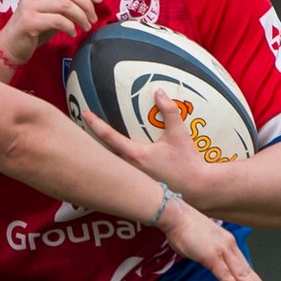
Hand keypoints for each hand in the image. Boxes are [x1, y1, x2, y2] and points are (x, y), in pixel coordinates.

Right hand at [0, 0, 102, 64]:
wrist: (11, 44)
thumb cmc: (36, 26)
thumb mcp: (52, 9)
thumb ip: (67, 1)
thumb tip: (92, 1)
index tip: (99, 0)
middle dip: (87, 5)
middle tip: (93, 19)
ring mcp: (30, 4)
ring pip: (66, 5)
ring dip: (81, 17)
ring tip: (86, 27)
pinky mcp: (29, 20)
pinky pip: (58, 20)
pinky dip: (70, 27)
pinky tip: (72, 33)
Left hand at [82, 89, 227, 202]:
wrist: (197, 189)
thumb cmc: (187, 163)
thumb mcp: (180, 134)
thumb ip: (169, 111)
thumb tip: (159, 92)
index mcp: (136, 155)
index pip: (109, 136)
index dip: (95, 123)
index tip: (84, 113)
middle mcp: (130, 168)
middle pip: (103, 152)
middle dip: (92, 140)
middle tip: (83, 128)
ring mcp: (133, 178)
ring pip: (111, 163)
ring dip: (101, 152)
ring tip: (93, 142)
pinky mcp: (139, 185)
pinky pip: (120, 172)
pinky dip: (112, 164)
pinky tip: (112, 160)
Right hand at [156, 197, 269, 280]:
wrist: (176, 216)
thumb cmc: (184, 227)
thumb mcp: (203, 241)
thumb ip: (209, 252)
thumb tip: (209, 260)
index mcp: (227, 242)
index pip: (242, 263)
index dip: (252, 276)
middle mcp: (228, 246)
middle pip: (245, 269)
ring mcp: (221, 251)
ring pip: (239, 273)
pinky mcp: (210, 256)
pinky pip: (223, 273)